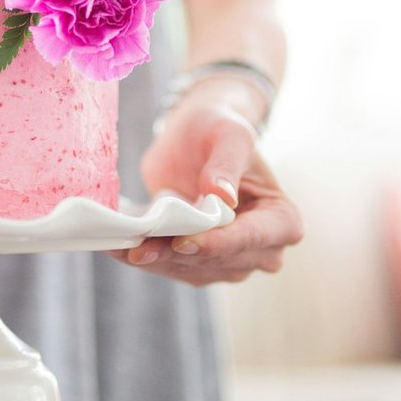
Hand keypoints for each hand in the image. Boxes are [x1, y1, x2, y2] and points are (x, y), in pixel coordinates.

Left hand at [110, 98, 302, 285]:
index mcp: (282, 219)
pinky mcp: (200, 265)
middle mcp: (263, 249)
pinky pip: (172, 269)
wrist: (194, 137)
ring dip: (156, 261)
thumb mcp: (229, 134)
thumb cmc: (219, 129)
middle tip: (139, 246)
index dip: (218, 243)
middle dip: (177, 255)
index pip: (252, 239)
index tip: (183, 241)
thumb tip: (223, 196)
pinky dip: (147, 258)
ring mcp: (230, 261)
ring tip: (122, 245)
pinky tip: (119, 247)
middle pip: (219, 261)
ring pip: (192, 271)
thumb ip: (227, 163)